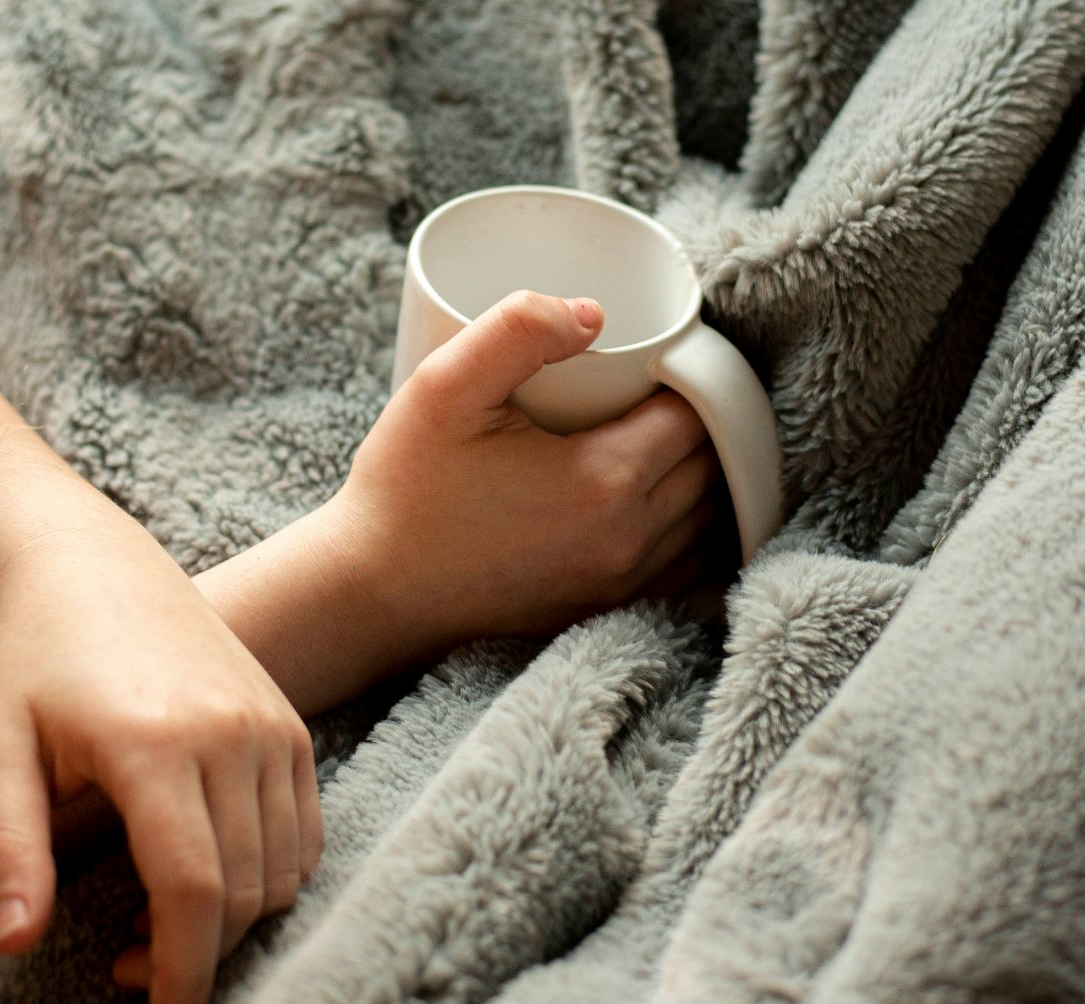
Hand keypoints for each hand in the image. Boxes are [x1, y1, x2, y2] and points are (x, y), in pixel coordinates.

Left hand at [0, 524, 320, 1003]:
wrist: (94, 568)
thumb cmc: (31, 664)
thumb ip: (9, 849)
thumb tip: (19, 947)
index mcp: (152, 744)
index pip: (192, 891)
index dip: (181, 975)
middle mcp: (229, 733)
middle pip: (244, 894)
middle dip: (197, 958)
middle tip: (129, 968)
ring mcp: (271, 725)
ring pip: (284, 872)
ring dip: (234, 921)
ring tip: (159, 918)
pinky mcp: (292, 725)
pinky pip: (305, 834)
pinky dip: (270, 876)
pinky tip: (208, 876)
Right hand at [325, 289, 718, 648]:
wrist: (372, 592)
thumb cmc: (404, 490)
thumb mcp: (443, 388)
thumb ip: (515, 329)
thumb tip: (593, 312)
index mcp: (604, 481)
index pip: (697, 413)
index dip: (692, 374)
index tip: (662, 353)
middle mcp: (629, 540)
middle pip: (711, 464)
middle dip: (700, 419)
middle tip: (660, 383)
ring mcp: (622, 584)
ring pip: (707, 517)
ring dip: (699, 472)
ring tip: (661, 431)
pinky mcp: (607, 609)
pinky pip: (686, 566)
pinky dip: (690, 528)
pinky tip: (661, 497)